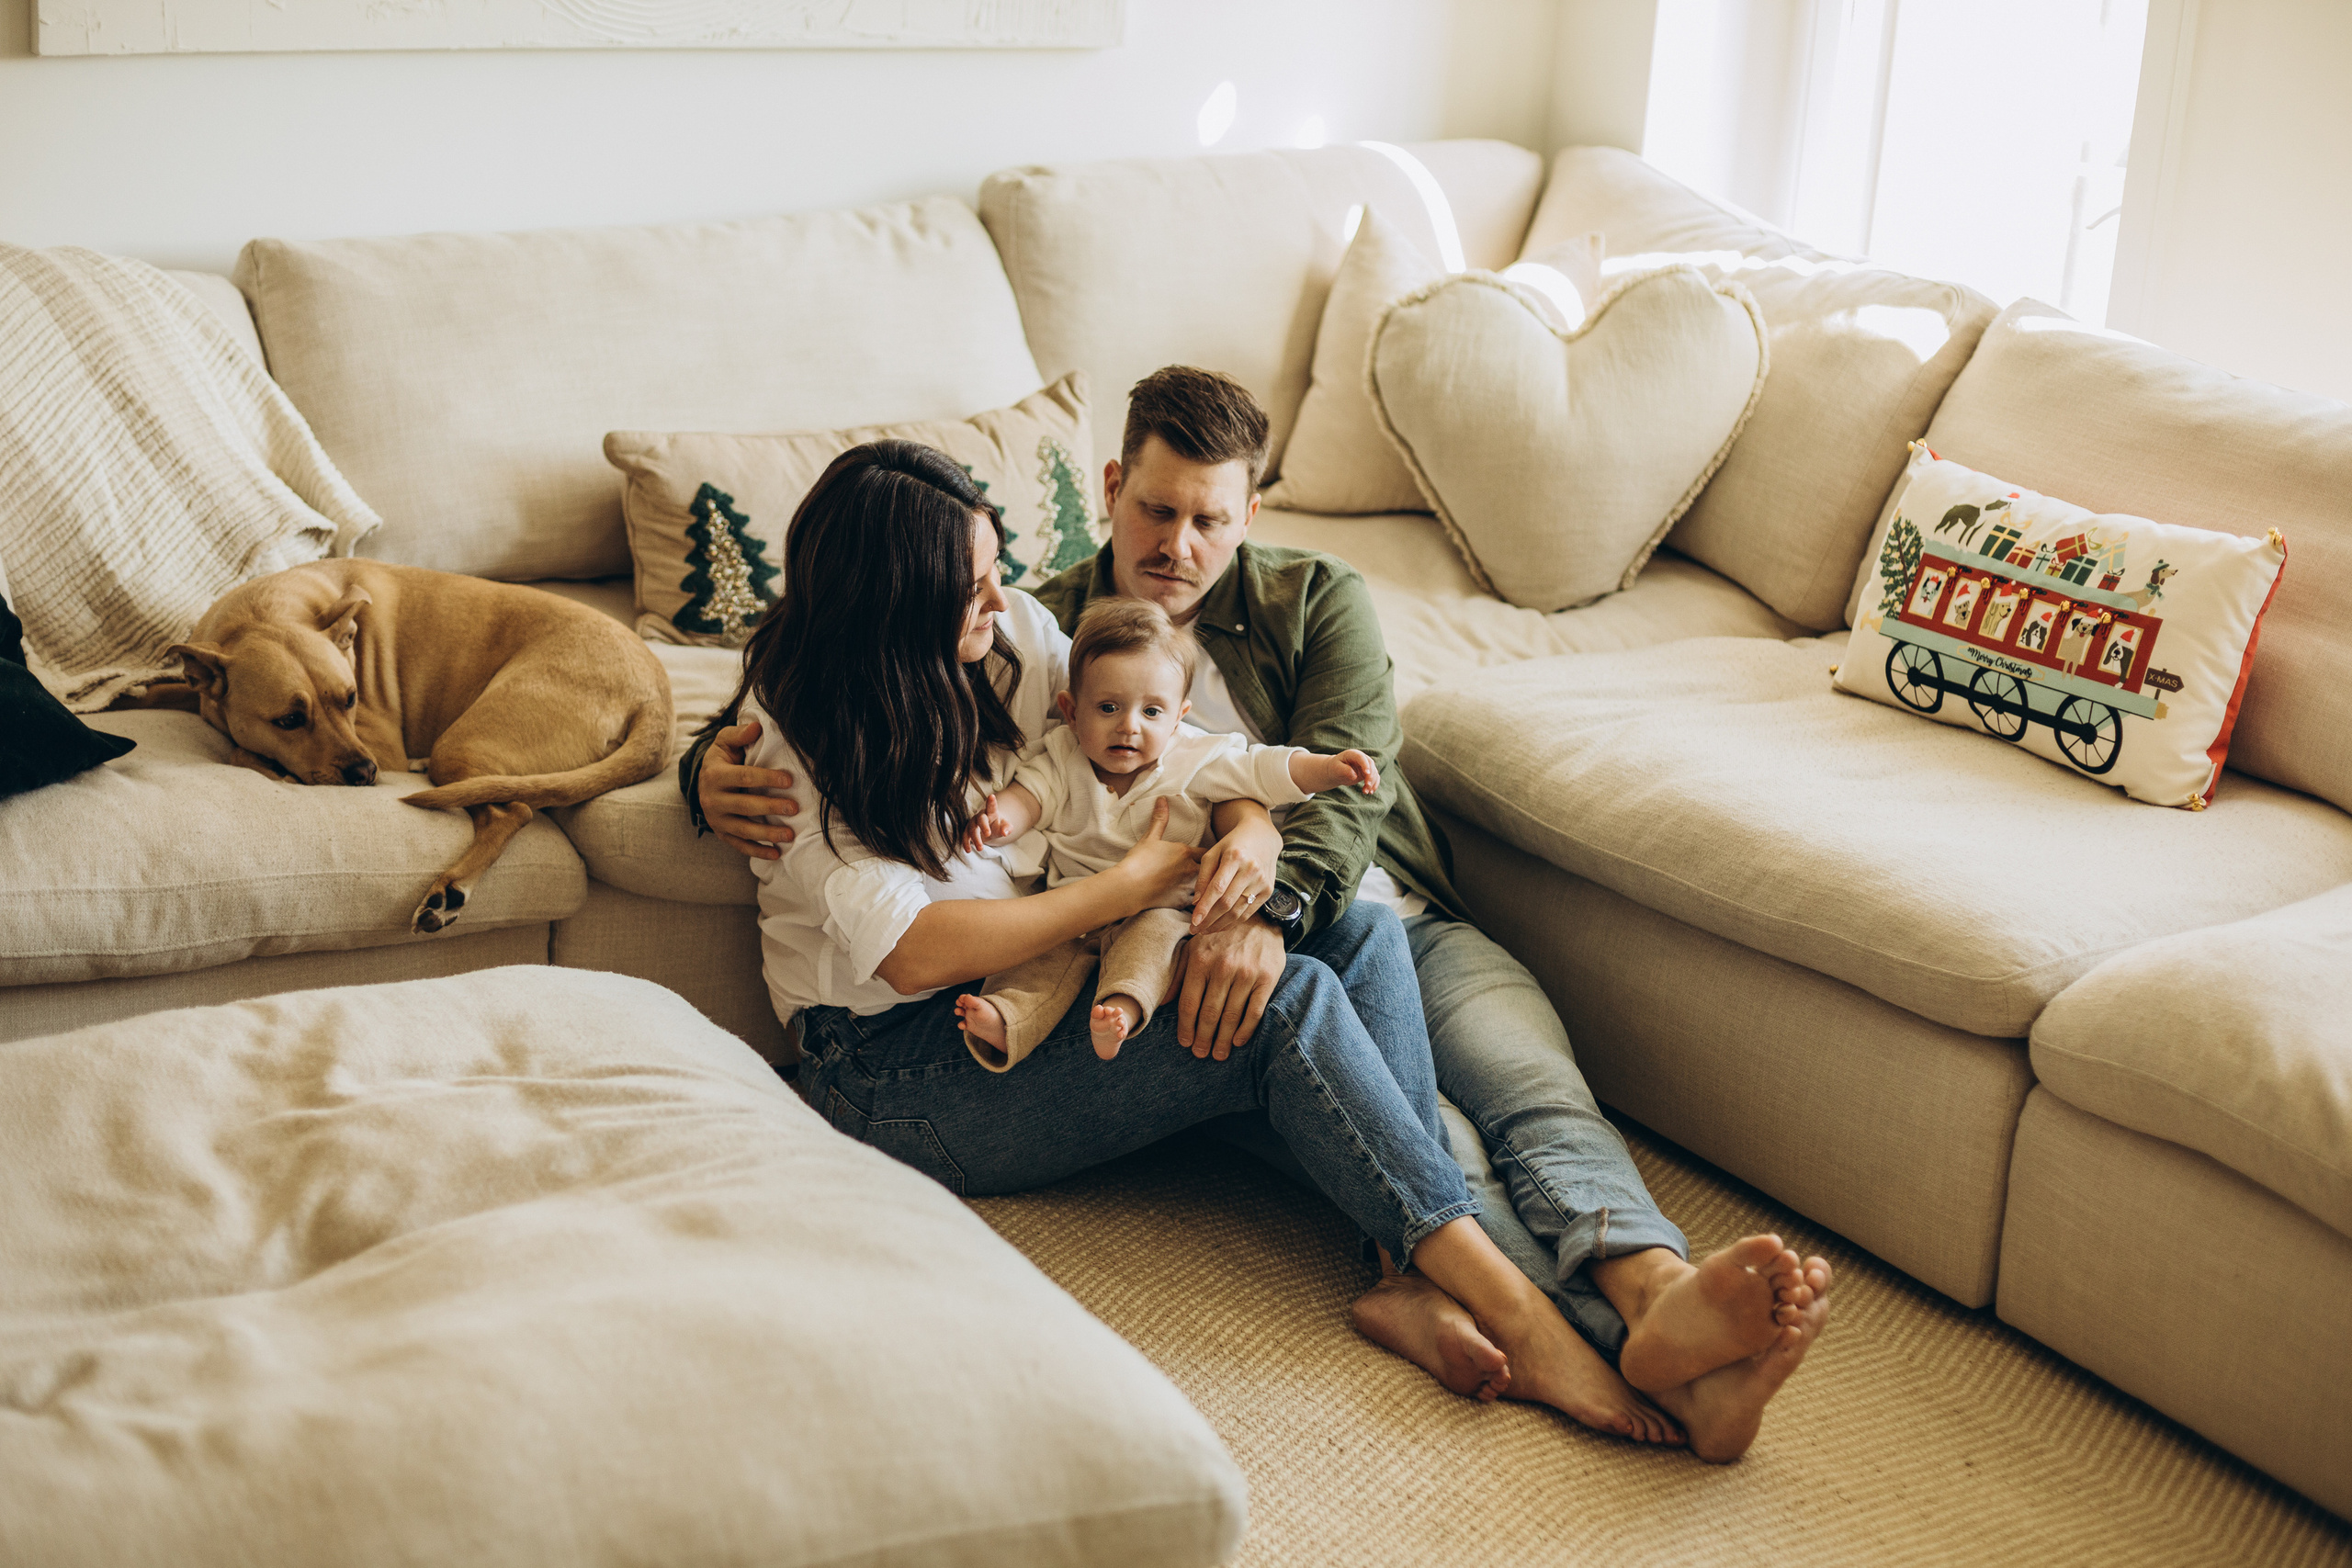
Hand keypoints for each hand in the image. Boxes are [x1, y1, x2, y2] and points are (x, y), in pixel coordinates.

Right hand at [698, 718, 798, 860]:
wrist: (703, 780)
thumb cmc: (722, 758)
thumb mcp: (725, 742)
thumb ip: (739, 734)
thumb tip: (757, 727)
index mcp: (714, 775)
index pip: (743, 777)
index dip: (766, 779)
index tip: (789, 781)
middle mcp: (711, 799)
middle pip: (744, 806)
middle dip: (770, 808)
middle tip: (794, 808)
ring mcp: (716, 819)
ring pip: (743, 830)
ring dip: (767, 834)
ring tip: (790, 835)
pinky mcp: (722, 833)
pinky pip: (739, 845)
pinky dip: (757, 852)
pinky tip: (776, 853)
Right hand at [961, 793, 1011, 853]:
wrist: (990, 830)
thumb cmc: (998, 826)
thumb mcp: (1005, 827)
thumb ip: (1007, 828)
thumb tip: (1005, 832)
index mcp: (991, 812)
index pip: (992, 806)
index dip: (991, 802)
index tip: (992, 796)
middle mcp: (981, 816)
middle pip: (980, 819)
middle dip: (983, 826)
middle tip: (988, 834)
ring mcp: (973, 823)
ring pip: (972, 829)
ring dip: (975, 838)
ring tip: (980, 848)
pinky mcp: (967, 830)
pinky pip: (965, 836)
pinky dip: (966, 843)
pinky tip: (969, 850)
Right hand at [1115, 797, 1202, 909]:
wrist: (1129, 887)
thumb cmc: (1138, 861)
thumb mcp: (1149, 838)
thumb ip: (1159, 819)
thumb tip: (1162, 799)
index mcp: (1185, 852)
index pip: (1206, 852)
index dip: (1208, 855)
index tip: (1208, 856)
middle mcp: (1190, 869)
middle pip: (1210, 870)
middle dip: (1210, 871)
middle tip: (1212, 873)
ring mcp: (1187, 887)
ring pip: (1206, 887)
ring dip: (1206, 887)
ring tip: (1208, 890)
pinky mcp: (1181, 902)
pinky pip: (1197, 903)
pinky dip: (1198, 903)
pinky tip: (1198, 905)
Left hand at [1173, 920, 1283, 1059]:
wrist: (1261, 918)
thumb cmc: (1222, 937)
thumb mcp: (1196, 946)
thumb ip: (1180, 973)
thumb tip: (1163, 1001)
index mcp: (1200, 959)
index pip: (1188, 1003)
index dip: (1186, 1027)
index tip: (1185, 1043)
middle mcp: (1222, 966)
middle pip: (1209, 1013)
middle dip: (1203, 1038)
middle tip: (1201, 1054)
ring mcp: (1246, 972)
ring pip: (1231, 1016)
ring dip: (1223, 1040)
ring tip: (1218, 1054)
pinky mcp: (1267, 977)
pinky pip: (1254, 1011)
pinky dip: (1245, 1030)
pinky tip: (1238, 1041)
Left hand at [1190, 812, 1279, 934]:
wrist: (1262, 838)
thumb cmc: (1232, 845)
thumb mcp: (1213, 853)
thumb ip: (1203, 876)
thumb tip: (1196, 903)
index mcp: (1235, 857)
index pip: (1217, 888)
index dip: (1205, 907)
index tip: (1193, 921)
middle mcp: (1251, 870)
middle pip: (1227, 903)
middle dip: (1209, 920)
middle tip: (1194, 929)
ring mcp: (1262, 881)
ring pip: (1238, 911)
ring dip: (1219, 925)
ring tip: (1204, 931)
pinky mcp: (1268, 891)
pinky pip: (1248, 912)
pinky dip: (1233, 922)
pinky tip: (1220, 926)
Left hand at [1330, 748, 1380, 793]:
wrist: (1336, 771)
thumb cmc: (1335, 768)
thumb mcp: (1336, 768)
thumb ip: (1344, 770)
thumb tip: (1354, 775)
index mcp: (1353, 754)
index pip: (1361, 757)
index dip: (1365, 765)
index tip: (1367, 773)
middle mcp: (1362, 758)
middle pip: (1371, 764)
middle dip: (1371, 775)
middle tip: (1367, 785)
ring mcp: (1366, 765)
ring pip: (1374, 772)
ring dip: (1372, 782)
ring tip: (1365, 792)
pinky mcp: (1367, 773)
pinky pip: (1374, 778)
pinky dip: (1374, 785)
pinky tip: (1370, 792)